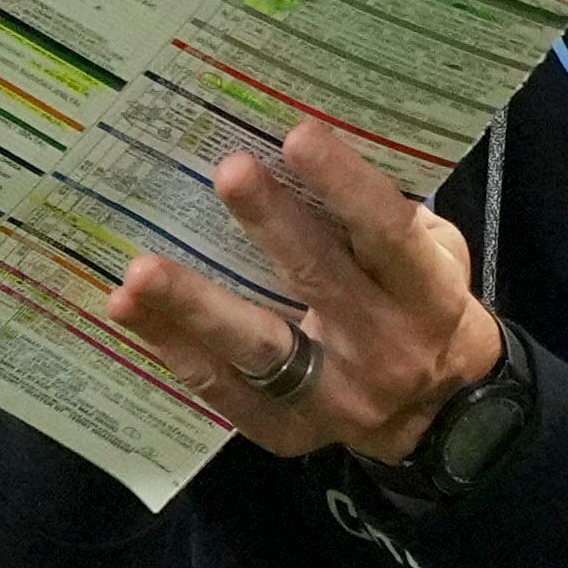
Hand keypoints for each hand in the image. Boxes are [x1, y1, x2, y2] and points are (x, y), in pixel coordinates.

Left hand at [103, 117, 501, 468]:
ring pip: (259, 348)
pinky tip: (128, 311)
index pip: (388, 235)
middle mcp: (384, 349)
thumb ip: (381, 214)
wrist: (439, 416)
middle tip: (227, 172)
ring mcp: (335, 399)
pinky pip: (224, 391)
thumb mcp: (434, 255)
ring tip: (137, 272)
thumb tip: (297, 147)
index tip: (298, 137)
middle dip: (271, 225)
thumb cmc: (421, 303)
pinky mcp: (289, 431)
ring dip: (194, 306)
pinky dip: (175, 348)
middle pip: (319, 283)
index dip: (346, 186)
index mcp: (427, 296)